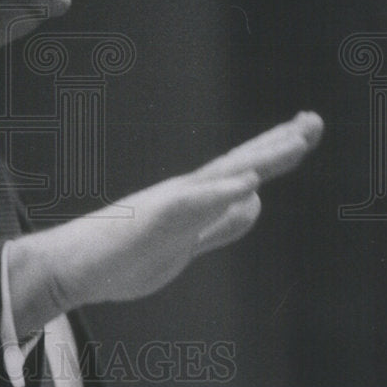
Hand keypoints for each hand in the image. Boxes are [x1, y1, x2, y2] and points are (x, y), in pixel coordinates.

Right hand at [8, 112, 323, 332]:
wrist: (71, 266)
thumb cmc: (122, 257)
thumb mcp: (187, 242)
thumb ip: (221, 222)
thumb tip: (255, 200)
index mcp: (194, 200)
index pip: (244, 171)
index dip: (276, 151)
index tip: (306, 130)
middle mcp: (185, 193)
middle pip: (240, 164)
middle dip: (279, 143)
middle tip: (314, 120)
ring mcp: (169, 204)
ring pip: (222, 176)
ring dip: (260, 158)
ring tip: (295, 141)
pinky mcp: (154, 221)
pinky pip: (192, 206)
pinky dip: (221, 192)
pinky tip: (248, 183)